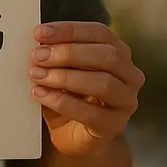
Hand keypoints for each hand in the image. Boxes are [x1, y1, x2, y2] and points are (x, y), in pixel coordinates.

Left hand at [29, 21, 143, 156]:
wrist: (74, 136)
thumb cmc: (69, 97)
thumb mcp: (60, 70)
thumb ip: (54, 55)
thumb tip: (37, 42)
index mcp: (118, 53)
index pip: (100, 33)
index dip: (70, 30)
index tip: (40, 33)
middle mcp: (129, 76)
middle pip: (107, 56)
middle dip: (68, 53)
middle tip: (38, 56)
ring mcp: (126, 102)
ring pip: (103, 83)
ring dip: (65, 77)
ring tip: (37, 75)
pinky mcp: (115, 125)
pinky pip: (92, 113)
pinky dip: (63, 102)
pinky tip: (41, 95)